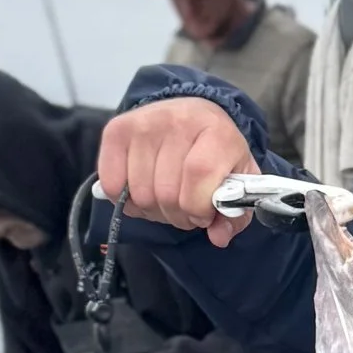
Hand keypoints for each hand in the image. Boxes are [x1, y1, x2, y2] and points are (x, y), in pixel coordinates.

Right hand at [96, 98, 255, 244]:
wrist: (193, 115)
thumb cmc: (217, 152)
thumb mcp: (238, 180)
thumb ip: (235, 214)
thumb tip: (219, 237)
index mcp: (217, 131)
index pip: (199, 174)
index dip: (198, 207)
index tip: (203, 215)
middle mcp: (178, 121)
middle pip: (166, 191)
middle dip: (177, 214)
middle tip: (185, 208)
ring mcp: (144, 124)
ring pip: (140, 194)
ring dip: (153, 210)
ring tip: (166, 198)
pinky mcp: (117, 131)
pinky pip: (113, 185)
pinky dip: (127, 201)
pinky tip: (143, 191)